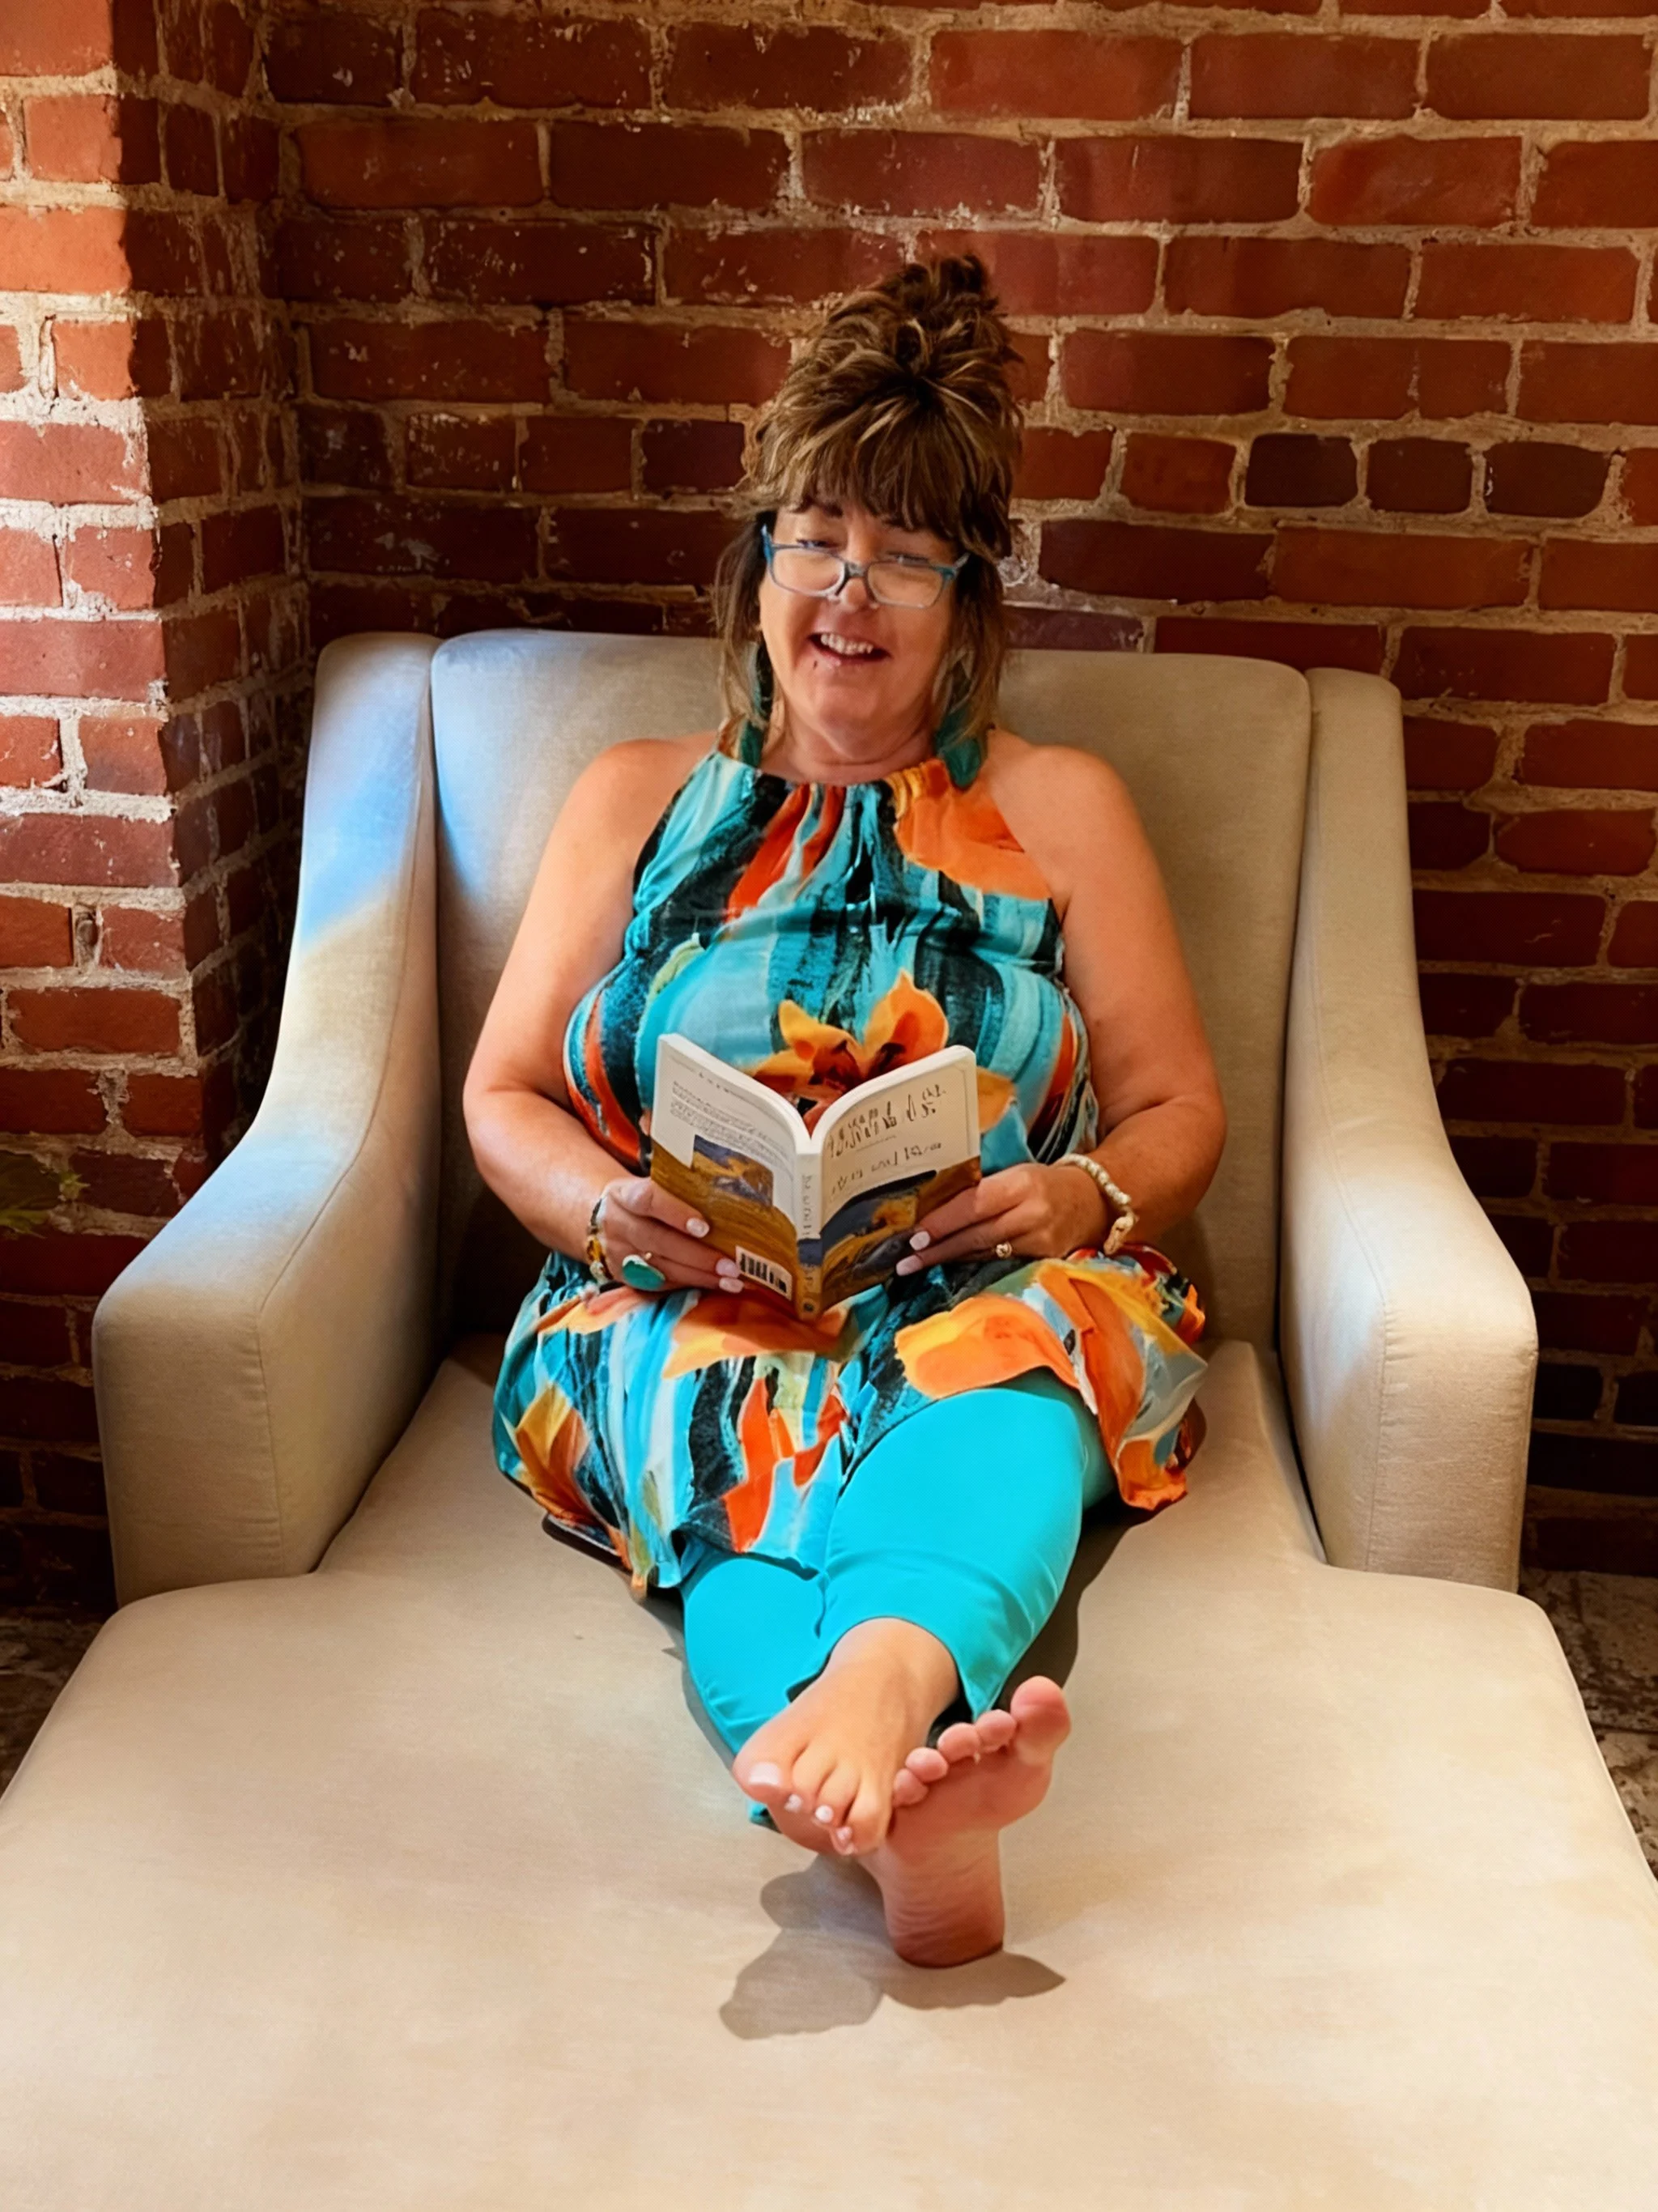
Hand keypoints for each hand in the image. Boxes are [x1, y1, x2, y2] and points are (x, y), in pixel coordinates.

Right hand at [595, 1177, 742, 1294]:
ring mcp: (619, 1254)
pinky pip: (660, 1284)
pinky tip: (715, 1285)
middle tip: (731, 1266)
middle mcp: (618, 1224)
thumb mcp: (648, 1186)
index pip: (648, 1200)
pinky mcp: (624, 1277)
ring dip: (699, 1276)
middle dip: (698, 1256)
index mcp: (624, 1194)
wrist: (602, 1221)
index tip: (705, 1227)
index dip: (676, 1213)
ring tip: (731, 1281)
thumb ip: (678, 1191)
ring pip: (661, 1268)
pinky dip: (690, 1284)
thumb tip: (729, 1200)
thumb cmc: (642, 1201)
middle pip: (658, 1241)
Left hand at [894, 1162, 1108, 1275]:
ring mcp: (1041, 1241)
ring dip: (949, 1260)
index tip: (914, 1235)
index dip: (943, 1221)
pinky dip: (972, 1263)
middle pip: (976, 1234)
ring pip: (985, 1252)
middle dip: (937, 1248)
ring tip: (918, 1266)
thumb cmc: (1046, 1181)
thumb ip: (983, 1187)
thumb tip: (934, 1201)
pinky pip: (1000, 1262)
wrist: (1096, 1200)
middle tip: (905, 1260)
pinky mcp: (1045, 1259)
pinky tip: (950, 1267)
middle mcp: (1032, 1214)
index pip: (974, 1205)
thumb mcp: (1016, 1172)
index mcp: (1022, 1183)